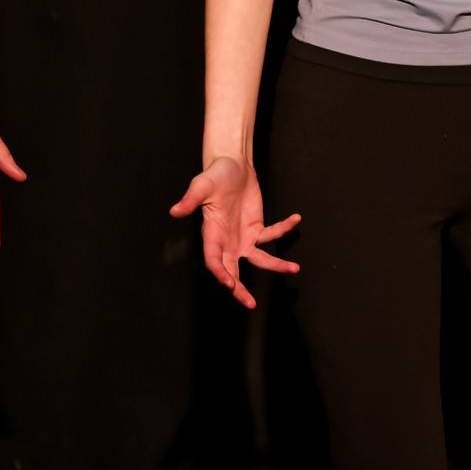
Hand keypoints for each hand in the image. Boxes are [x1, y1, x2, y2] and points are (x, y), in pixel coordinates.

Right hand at [166, 155, 301, 309]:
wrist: (231, 166)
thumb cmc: (214, 175)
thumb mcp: (201, 185)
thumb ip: (190, 200)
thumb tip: (174, 211)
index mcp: (212, 234)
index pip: (213, 260)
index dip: (220, 273)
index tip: (230, 284)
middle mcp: (227, 242)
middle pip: (232, 270)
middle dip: (240, 288)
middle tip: (250, 303)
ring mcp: (244, 237)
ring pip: (259, 259)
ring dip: (275, 265)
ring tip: (293, 268)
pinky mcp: (257, 228)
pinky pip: (272, 235)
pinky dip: (284, 229)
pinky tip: (295, 220)